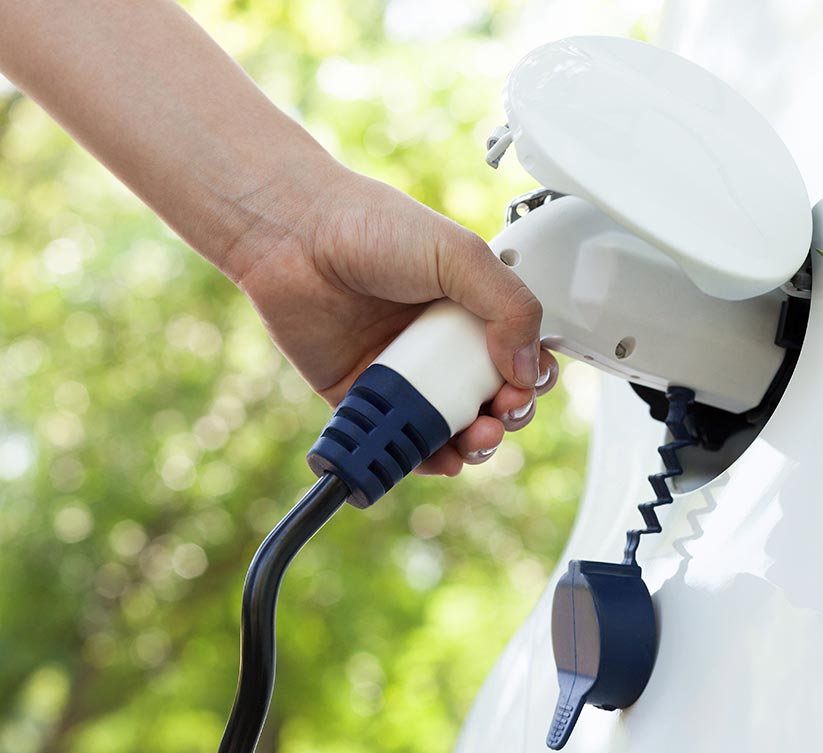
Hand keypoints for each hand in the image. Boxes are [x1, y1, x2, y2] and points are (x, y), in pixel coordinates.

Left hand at [223, 162, 558, 475]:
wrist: (294, 237)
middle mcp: (438, 340)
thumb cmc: (369, 226)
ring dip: (473, 444)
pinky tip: (439, 456)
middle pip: (489, 397)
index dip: (528, 377)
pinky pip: (398, 436)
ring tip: (476, 438)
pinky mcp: (363, 395)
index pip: (516, 353)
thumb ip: (509, 305)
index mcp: (469, 305)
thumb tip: (527, 367)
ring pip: (449, 425)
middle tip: (501, 414)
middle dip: (506, 416)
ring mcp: (402, 371)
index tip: (524, 385)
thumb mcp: (459, 254)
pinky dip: (423, 456)